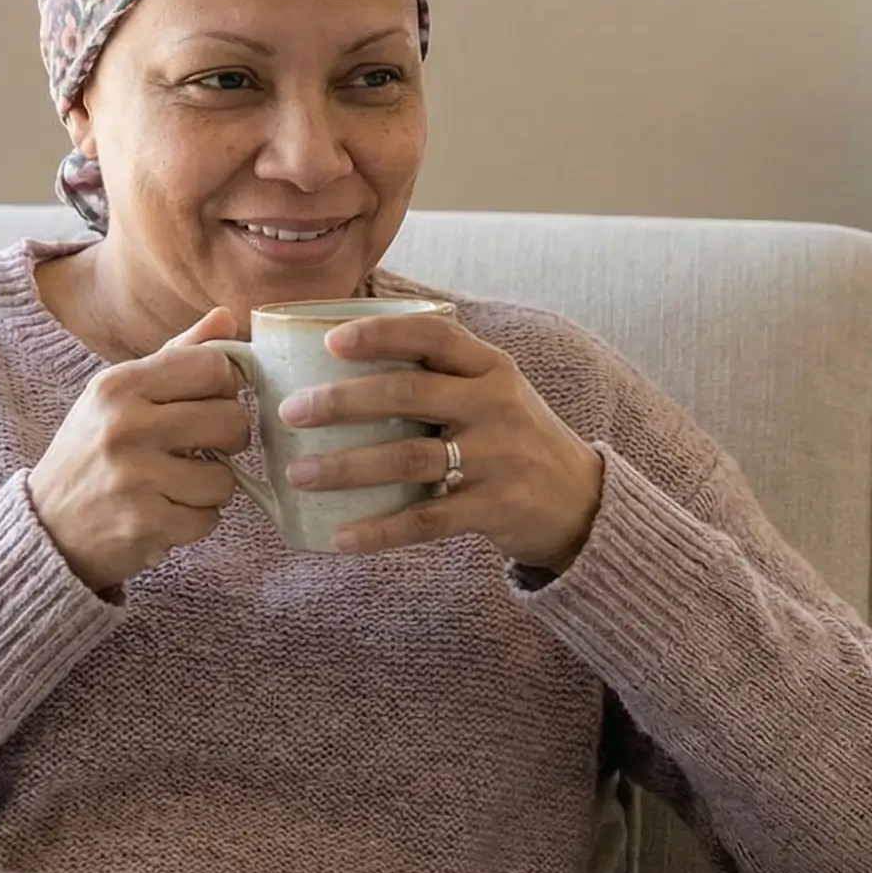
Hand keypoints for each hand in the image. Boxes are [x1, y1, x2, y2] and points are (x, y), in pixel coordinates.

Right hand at [27, 309, 252, 591]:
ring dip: (209, 488)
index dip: (224, 388)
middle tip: (200, 449)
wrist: (44, 525)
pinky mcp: (144, 524)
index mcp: (119, 384)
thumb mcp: (117, 395)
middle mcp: (124, 425)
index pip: (212, 367)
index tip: (207, 404)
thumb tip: (228, 317)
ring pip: (225, 479)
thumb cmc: (90, 452)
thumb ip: (175, 355)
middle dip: (226, 440)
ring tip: (175, 485)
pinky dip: (193, 521)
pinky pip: (208, 519)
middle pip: (230, 420)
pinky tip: (164, 512)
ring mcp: (134, 477)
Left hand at [281, 311, 603, 569]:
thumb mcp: (490, 392)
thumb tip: (332, 357)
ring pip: (409, 459)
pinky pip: (427, 520)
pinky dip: (379, 531)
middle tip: (289, 411)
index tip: (329, 341)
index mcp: (490, 368)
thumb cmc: (510, 437)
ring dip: (347, 466)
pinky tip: (339, 537)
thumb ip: (435, 375)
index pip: (433, 336)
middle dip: (343, 402)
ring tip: (298, 473)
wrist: (582, 500)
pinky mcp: (495, 509)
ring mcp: (498, 458)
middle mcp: (496, 405)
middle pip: (409, 395)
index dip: (380, 335)